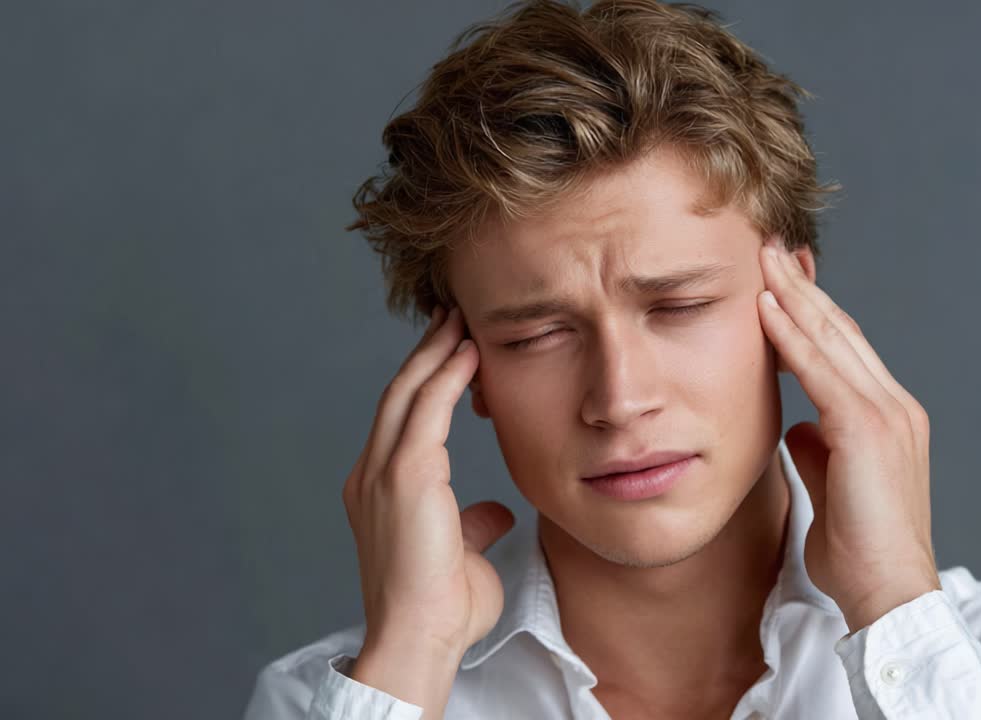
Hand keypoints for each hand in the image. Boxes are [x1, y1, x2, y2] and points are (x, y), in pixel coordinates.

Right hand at [342, 304, 514, 668]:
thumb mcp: (461, 553)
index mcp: (378, 491)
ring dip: (435, 353)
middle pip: (398, 395)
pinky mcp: (403, 476)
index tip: (451, 350)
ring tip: (460, 320)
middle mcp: (371, 475)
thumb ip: (473, 523)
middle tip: (452, 317)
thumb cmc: (439, 608)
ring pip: (407, 393)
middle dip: (425, 353)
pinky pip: (426, 411)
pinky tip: (468, 354)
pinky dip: (446, 377)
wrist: (418, 637)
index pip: (401, 420)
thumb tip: (493, 511)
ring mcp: (381, 473)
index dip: (424, 381)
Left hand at [756, 236, 940, 632]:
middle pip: (842, 330)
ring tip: (762, 258)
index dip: (813, 313)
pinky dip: (791, 336)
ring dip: (794, 296)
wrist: (890, 593)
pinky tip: (765, 309)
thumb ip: (818, 452)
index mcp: (889, 418)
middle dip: (802, 288)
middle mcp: (895, 406)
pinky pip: (821, 370)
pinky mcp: (868, 429)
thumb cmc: (861, 554)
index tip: (780, 282)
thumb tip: (796, 428)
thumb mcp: (831, 489)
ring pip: (834, 339)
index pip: (846, 349)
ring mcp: (887, 414)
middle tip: (769, 249)